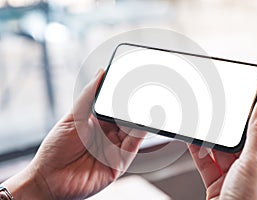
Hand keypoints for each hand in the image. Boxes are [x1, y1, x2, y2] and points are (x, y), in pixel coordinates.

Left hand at [2, 70, 145, 199]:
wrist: (49, 179)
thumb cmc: (56, 148)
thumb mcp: (73, 117)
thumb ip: (88, 96)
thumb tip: (101, 73)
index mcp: (97, 122)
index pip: (116, 106)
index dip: (124, 96)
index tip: (133, 82)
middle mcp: (108, 134)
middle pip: (126, 117)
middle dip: (135, 106)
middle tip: (143, 91)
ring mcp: (115, 148)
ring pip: (133, 130)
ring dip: (140, 118)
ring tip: (146, 104)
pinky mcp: (119, 162)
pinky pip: (133, 145)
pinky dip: (140, 134)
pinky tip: (143, 122)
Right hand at [189, 96, 256, 199]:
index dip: (250, 118)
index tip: (239, 103)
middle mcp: (255, 170)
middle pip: (238, 142)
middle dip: (226, 132)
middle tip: (216, 116)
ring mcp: (235, 176)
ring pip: (221, 151)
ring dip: (210, 142)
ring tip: (203, 128)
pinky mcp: (218, 182)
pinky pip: (208, 162)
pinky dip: (200, 152)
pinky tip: (195, 142)